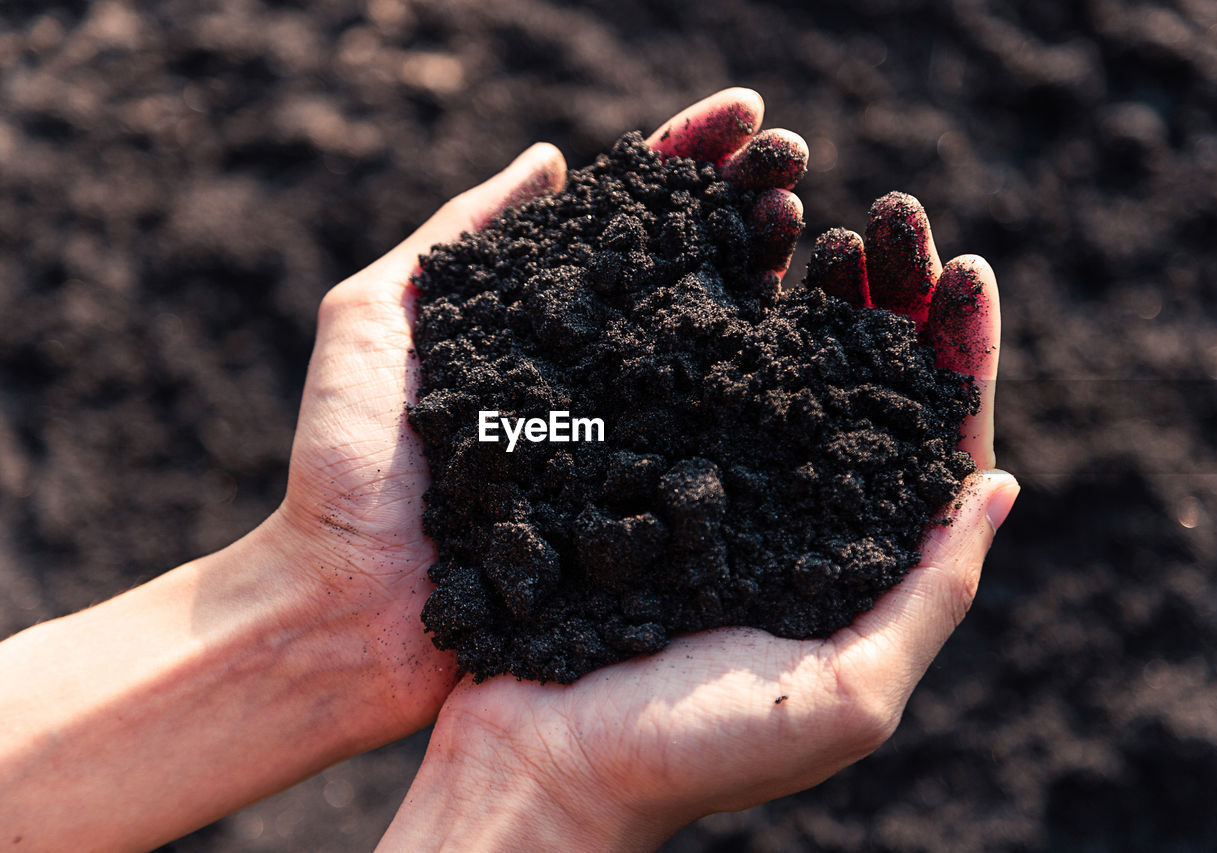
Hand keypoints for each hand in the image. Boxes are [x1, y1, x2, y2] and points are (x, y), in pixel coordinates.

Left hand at [268, 88, 807, 738]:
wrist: (349, 610)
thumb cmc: (345, 468)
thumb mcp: (374, 323)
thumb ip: (452, 237)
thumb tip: (550, 161)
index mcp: (542, 320)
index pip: (626, 220)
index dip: (685, 161)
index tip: (745, 114)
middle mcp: (598, 372)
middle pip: (689, 269)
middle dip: (745, 206)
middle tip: (792, 160)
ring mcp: (630, 440)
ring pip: (719, 345)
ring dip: (771, 276)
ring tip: (806, 223)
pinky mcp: (649, 511)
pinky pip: (721, 446)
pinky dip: (771, 393)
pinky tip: (813, 342)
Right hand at [377, 118, 1018, 849]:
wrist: (542, 765)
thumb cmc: (691, 755)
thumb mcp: (846, 696)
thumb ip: (930, 597)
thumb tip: (1002, 486)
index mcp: (856, 565)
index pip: (933, 444)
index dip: (959, 357)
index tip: (965, 270)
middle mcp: (794, 517)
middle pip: (863, 388)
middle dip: (890, 300)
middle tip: (894, 218)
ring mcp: (716, 491)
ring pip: (783, 368)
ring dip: (811, 294)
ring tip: (822, 221)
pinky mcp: (642, 477)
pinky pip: (694, 382)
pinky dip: (721, 317)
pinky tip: (727, 262)